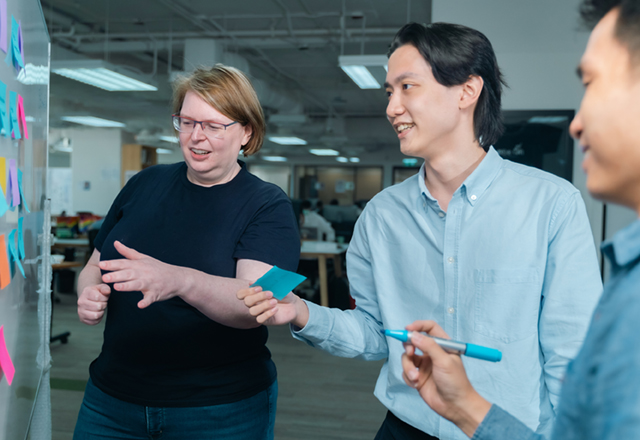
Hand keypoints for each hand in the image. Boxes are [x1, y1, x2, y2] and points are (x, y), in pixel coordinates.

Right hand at [77, 283, 110, 324]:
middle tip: (102, 303)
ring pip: (96, 315)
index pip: (98, 297)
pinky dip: (98, 318)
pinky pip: (94, 321)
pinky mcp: (82, 319)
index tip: (104, 297)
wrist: (89, 298)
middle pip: (98, 306)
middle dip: (104, 305)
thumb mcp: (102, 287)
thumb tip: (107, 291)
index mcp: (86, 292)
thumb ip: (105, 288)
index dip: (104, 298)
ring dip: (101, 312)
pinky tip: (97, 312)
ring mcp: (80, 311)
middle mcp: (81, 302)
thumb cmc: (97, 292)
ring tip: (100, 308)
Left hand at [99, 241, 182, 308]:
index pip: (124, 263)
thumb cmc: (158, 268)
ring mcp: (150, 283)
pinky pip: (150, 298)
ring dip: (128, 286)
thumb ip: (128, 252)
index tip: (101, 264)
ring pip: (137, 285)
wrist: (177, 278)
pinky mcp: (156, 293)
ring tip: (117, 287)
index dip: (112, 264)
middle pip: (128, 274)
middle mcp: (144, 273)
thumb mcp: (143, 258)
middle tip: (104, 277)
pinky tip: (140, 305)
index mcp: (139, 264)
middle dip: (116, 275)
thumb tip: (115, 243)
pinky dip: (146, 302)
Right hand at [237, 286, 307, 326]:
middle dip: (258, 297)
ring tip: (275, 302)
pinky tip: (275, 309)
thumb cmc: (283, 294)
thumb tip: (254, 281)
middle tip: (270, 293)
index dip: (248, 291)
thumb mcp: (277, 285)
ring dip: (263, 305)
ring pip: (252, 311)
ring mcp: (259, 313)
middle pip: (247, 302)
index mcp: (254, 294)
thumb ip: (266, 282)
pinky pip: (260, 319)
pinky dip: (267, 314)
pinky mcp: (265, 320)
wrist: (293, 304)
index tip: (260, 287)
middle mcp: (254, 304)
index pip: (241, 294)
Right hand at [401, 320, 490, 436]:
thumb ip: (428, 346)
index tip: (407, 329)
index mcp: (442, 345)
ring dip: (408, 367)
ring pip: (407, 357)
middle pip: (413, 341)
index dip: (418, 326)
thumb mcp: (444, 361)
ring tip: (415, 377)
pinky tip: (416, 384)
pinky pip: (405, 371)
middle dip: (408, 346)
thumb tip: (413, 334)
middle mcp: (432, 353)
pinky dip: (408, 377)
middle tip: (410, 353)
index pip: (429, 328)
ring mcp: (424, 365)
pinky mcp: (417, 376)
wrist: (455, 406)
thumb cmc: (456, 382)